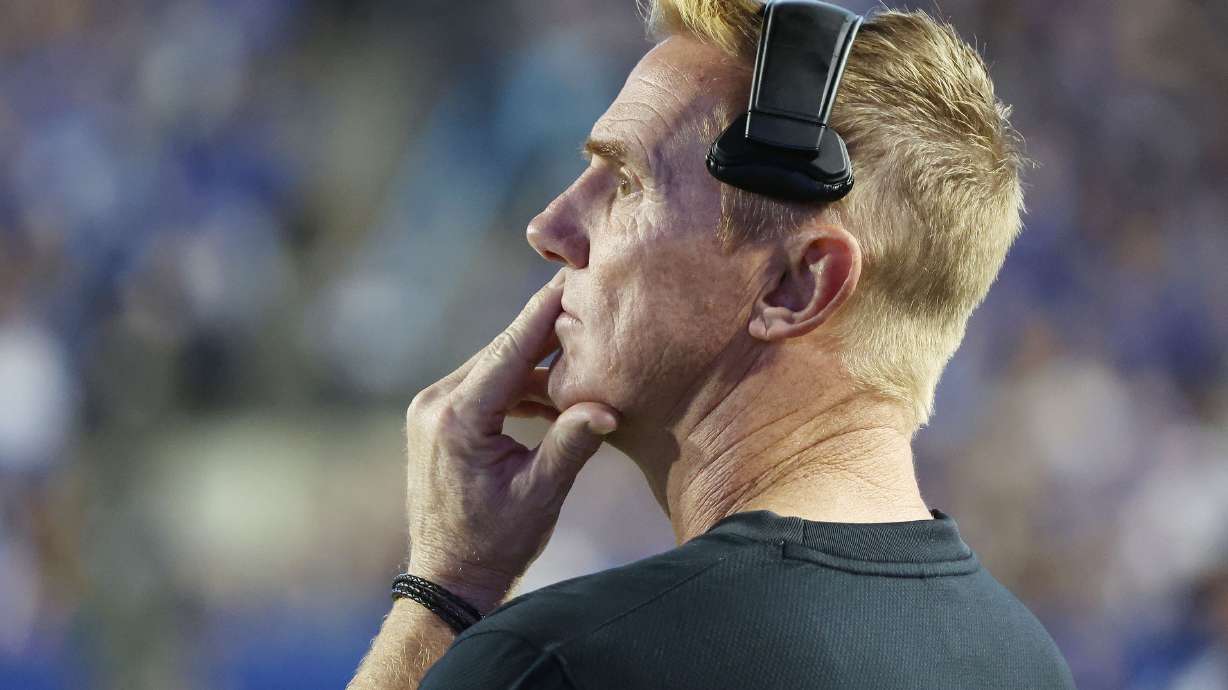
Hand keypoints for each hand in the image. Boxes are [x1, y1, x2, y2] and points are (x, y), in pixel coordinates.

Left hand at [402, 270, 618, 614]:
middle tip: (585, 300)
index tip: (570, 276)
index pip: (509, 350)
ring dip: (534, 363)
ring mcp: (430, 409)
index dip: (543, 312)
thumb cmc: (495, 542)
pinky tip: (553, 393)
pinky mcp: (436, 418)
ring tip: (581, 349)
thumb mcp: (540, 495)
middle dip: (545, 330)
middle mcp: (436, 404)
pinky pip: (483, 387)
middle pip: (501, 352)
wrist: (448, 576)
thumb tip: (608, 407)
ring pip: (493, 367)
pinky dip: (517, 386)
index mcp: (459, 419)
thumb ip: (571, 444)